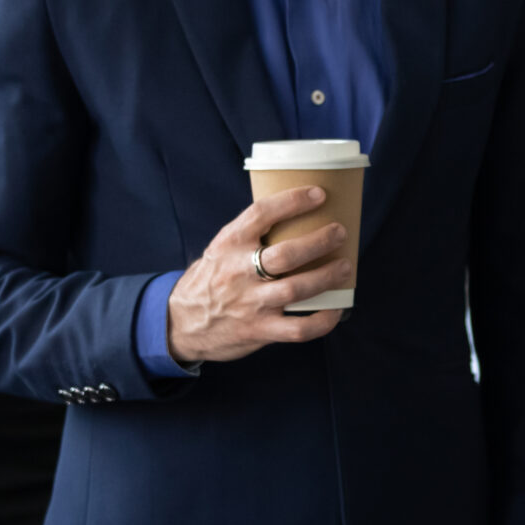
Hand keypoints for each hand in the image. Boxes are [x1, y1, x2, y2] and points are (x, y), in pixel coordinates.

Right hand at [165, 188, 349, 364]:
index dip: (292, 201)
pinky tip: (336, 309)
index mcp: (229, 244)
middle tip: (339, 232)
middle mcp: (239, 272)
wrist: (179, 323)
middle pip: (286, 254)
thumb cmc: (211, 278)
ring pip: (296, 289)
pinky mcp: (258, 331)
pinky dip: (323, 320)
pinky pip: (298, 329)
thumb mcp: (221, 249)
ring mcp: (250, 303)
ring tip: (345, 266)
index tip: (319, 194)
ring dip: (326, 277)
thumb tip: (298, 213)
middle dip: (319, 241)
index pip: (261, 214)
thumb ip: (250, 235)